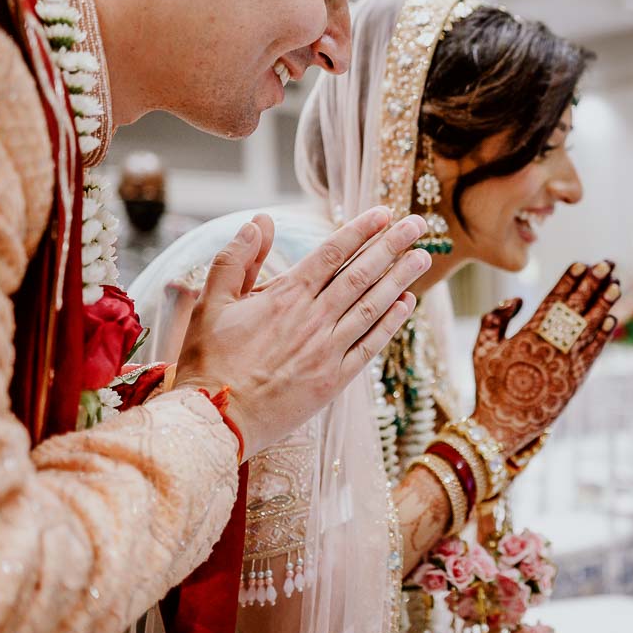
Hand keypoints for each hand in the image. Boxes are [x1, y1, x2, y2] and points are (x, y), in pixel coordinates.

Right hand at [173, 207, 429, 457]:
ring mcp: (327, 350)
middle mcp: (313, 318)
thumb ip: (236, 259)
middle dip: (392, 246)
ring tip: (423, 257)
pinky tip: (407, 305)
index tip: (384, 213)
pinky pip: (370, 345)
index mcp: (285, 296)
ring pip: (372, 305)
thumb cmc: (208, 361)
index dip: (361, 230)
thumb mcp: (211, 303)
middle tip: (418, 225)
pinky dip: (391, 323)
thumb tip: (258, 221)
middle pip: (361, 273)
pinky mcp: (334, 380)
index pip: (332, 253)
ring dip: (401, 279)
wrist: (215, 419)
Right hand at [470, 261, 619, 454]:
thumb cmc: (490, 387)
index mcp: (527, 335)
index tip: (582, 263)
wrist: (502, 427)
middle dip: (593, 284)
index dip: (569, 280)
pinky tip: (612, 319)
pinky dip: (604, 336)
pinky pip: (593, 353)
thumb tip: (517, 300)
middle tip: (608, 263)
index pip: (554, 300)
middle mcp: (550, 346)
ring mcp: (565, 364)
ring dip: (605, 304)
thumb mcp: (481, 350)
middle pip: (577, 308)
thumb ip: (494, 320)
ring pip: (590, 327)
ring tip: (617, 284)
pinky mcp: (575, 381)